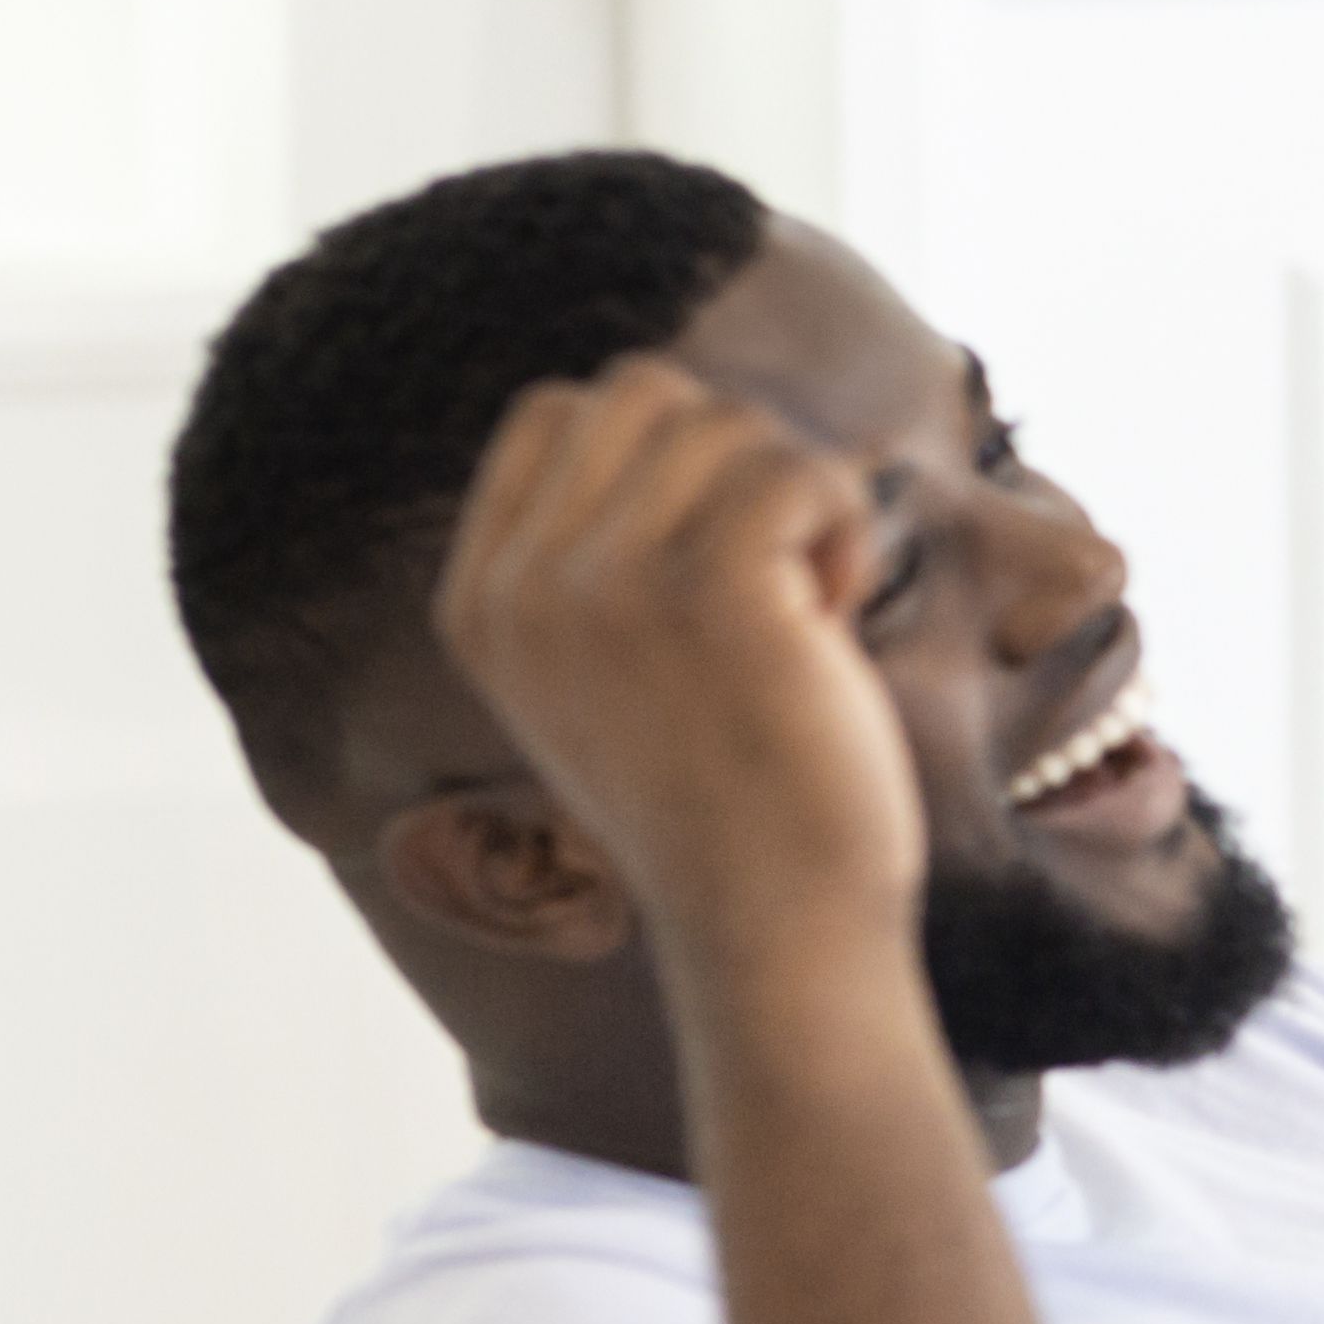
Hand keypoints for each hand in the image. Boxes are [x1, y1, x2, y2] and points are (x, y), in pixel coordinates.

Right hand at [430, 354, 925, 953]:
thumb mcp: (609, 675)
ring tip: (810, 604)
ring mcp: (607, 583)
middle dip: (735, 460)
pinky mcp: (713, 590)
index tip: (714, 560)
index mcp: (480, 600)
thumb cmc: (728, 803)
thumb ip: (596, 559)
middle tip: (775, 573)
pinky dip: (842, 522)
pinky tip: (838, 611)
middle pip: (641, 395)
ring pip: (727, 423)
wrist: (775, 929)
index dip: (663, 455)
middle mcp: (524, 584)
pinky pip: (798, 468)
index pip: (553, 414)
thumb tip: (679, 418)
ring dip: (798, 496)